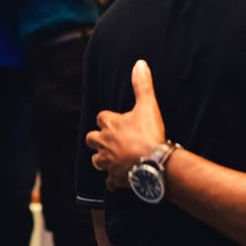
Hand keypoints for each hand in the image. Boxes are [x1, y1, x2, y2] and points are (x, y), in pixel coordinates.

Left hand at [85, 60, 165, 189]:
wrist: (154, 163)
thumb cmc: (149, 133)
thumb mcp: (147, 106)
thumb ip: (142, 85)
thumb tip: (139, 63)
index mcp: (109, 125)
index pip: (101, 117)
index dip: (108, 119)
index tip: (117, 120)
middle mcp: (103, 143)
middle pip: (91, 139)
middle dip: (97, 139)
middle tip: (109, 139)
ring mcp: (107, 162)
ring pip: (96, 161)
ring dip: (102, 159)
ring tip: (112, 158)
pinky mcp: (114, 178)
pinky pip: (109, 181)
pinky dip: (113, 180)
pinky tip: (120, 179)